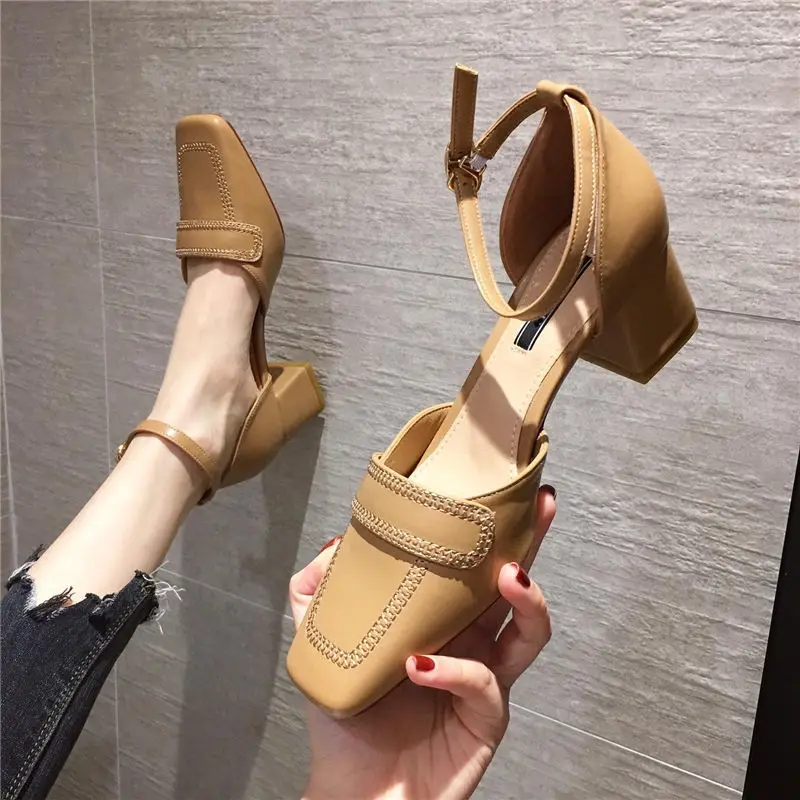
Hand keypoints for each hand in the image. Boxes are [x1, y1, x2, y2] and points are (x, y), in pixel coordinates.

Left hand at [290, 486, 555, 799]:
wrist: (355, 791)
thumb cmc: (347, 721)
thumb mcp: (320, 644)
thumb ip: (317, 591)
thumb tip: (337, 542)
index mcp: (440, 620)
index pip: (472, 566)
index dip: (489, 530)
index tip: (497, 489)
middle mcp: (471, 643)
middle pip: (516, 585)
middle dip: (534, 542)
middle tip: (541, 506)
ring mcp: (484, 680)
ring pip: (529, 633)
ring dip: (526, 600)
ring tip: (508, 576)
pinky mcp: (487, 720)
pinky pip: (484, 685)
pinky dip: (454, 671)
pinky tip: (419, 665)